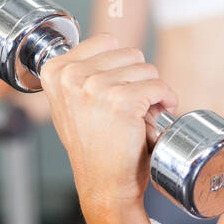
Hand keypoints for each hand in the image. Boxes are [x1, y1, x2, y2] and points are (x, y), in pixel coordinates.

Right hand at [37, 33, 178, 223]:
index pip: (107, 40)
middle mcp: (72, 76)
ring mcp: (95, 87)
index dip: (121, 64)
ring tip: (142, 112)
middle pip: (129, 52)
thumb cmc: (94, 147)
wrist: (104, 184)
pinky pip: (159, 85)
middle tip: (134, 103)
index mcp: (56, 71)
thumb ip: (81, 71)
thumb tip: (113, 43)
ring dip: (152, 89)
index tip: (119, 86)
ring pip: (147, 68)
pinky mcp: (121, 101)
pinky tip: (158, 114)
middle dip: (139, 77)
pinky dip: (167, 99)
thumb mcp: (72, 103)